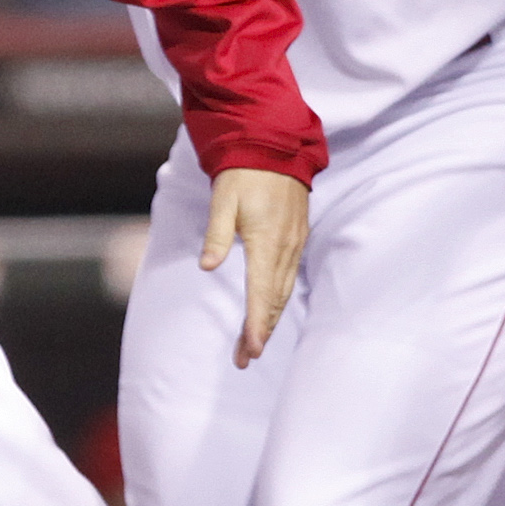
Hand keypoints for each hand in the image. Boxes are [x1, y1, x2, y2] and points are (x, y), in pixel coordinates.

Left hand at [208, 165, 313, 365]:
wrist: (274, 146)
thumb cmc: (243, 173)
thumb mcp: (223, 199)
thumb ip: (215, 235)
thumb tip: (207, 266)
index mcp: (265, 241)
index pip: (261, 293)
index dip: (256, 325)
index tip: (251, 351)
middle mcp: (285, 248)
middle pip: (274, 300)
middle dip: (261, 332)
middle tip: (244, 359)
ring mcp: (294, 243)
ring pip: (284, 292)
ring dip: (271, 319)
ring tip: (254, 344)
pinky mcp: (297, 238)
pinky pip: (290, 277)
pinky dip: (279, 299)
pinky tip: (272, 310)